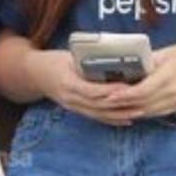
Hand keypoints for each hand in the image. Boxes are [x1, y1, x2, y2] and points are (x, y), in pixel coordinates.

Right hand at [23, 48, 141, 125]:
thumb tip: (113, 55)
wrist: (34, 74)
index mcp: (67, 83)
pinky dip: (112, 120)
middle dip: (120, 106)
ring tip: (138, 112)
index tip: (126, 88)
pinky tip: (126, 120)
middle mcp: (70, 98)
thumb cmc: (53, 61)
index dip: (109, 91)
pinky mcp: (76, 110)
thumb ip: (87, 59)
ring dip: (119, 115)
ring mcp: (72, 107)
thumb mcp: (68, 56)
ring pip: (98, 115)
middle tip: (140, 102)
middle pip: (98, 106)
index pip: (90, 90)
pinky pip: (95, 118)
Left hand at [102, 42, 175, 117]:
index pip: (142, 90)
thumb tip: (124, 65)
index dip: (124, 95)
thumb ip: (146, 62)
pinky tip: (130, 109)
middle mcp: (173, 92)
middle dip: (122, 104)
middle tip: (103, 103)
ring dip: (129, 111)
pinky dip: (141, 112)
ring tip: (112, 108)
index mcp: (169, 75)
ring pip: (148, 111)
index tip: (108, 94)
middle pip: (142, 103)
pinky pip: (156, 112)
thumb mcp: (165, 53)